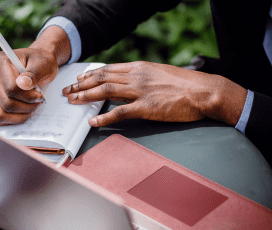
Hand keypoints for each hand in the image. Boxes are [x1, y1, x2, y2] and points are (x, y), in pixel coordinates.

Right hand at [0, 48, 57, 124]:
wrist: (37, 64)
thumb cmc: (40, 62)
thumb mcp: (42, 64)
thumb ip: (33, 73)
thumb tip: (22, 84)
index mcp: (0, 61)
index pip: (11, 89)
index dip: (28, 97)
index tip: (39, 95)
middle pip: (6, 103)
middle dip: (26, 107)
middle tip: (38, 102)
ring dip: (19, 116)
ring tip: (30, 107)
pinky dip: (9, 120)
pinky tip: (21, 113)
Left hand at [61, 61, 246, 126]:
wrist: (204, 91)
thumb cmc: (186, 85)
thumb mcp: (161, 74)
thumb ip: (143, 78)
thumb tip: (129, 83)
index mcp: (140, 68)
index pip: (108, 69)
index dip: (90, 74)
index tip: (79, 78)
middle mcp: (137, 76)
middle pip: (102, 78)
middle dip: (81, 84)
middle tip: (67, 91)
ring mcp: (141, 91)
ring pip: (105, 91)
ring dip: (86, 96)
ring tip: (72, 102)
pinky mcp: (147, 107)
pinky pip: (120, 112)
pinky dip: (104, 116)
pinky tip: (93, 120)